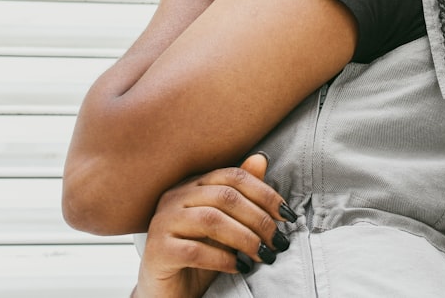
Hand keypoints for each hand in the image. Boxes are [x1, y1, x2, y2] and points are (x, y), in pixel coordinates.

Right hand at [132, 154, 292, 297]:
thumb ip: (241, 195)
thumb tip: (260, 159)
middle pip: (224, 196)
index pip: (232, 176)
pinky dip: (223, 259)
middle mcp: (174, 198)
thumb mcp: (227, 226)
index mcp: (191, 185)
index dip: (264, 193)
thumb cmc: (200, 257)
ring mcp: (162, 223)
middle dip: (259, 219)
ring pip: (211, 220)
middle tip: (279, 241)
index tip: (287, 215)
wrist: (170, 291)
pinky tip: (239, 267)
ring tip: (264, 255)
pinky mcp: (157, 251)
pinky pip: (194, 250)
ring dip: (245, 238)